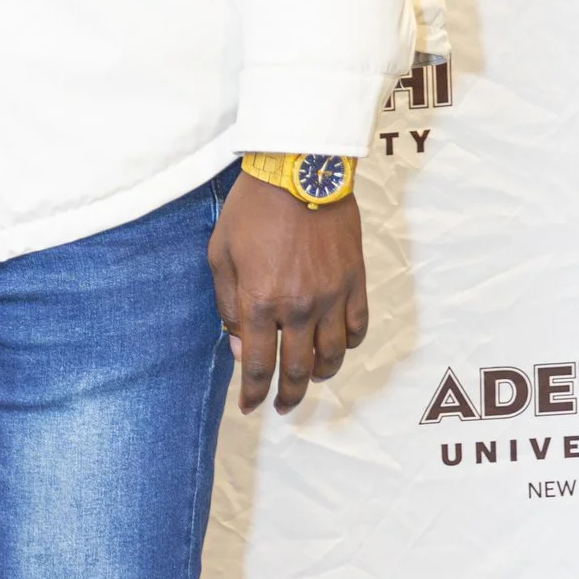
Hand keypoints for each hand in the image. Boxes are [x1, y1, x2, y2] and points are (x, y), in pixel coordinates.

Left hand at [208, 173, 368, 417]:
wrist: (298, 171)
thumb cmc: (251, 209)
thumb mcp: (220, 256)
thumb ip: (229, 306)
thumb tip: (240, 346)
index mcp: (261, 302)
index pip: (258, 365)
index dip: (253, 392)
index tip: (250, 406)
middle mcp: (299, 306)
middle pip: (299, 369)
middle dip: (288, 395)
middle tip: (282, 406)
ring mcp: (332, 295)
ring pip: (333, 355)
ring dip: (320, 375)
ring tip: (310, 380)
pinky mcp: (355, 281)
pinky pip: (357, 327)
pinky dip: (348, 345)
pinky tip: (336, 348)